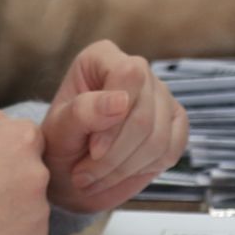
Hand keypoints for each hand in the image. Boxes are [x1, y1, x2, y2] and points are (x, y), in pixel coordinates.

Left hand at [40, 41, 189, 214]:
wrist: (69, 170)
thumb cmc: (61, 143)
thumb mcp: (59, 128)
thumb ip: (84, 111)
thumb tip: (120, 101)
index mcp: (103, 57)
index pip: (129, 74)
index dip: (115, 119)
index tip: (93, 149)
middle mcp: (137, 70)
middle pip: (144, 113)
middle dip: (114, 155)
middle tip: (84, 174)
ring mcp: (161, 95)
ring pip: (158, 137)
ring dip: (124, 168)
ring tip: (96, 177)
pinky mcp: (175, 122)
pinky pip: (171, 150)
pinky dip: (143, 170)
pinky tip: (120, 170)